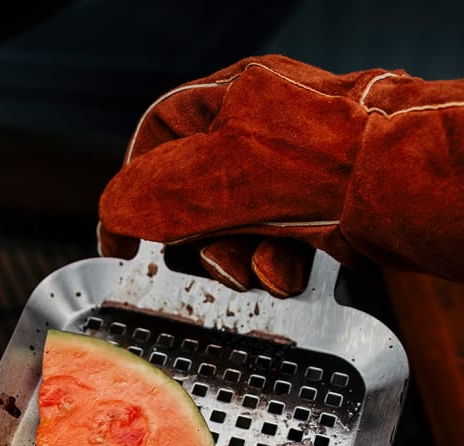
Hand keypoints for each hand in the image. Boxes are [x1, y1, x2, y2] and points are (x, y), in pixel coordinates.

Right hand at [99, 54, 463, 295]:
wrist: (402, 189)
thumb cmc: (322, 165)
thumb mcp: (212, 178)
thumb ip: (150, 195)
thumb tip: (114, 216)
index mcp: (226, 100)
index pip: (154, 141)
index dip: (131, 194)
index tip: (122, 244)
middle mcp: (258, 132)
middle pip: (193, 198)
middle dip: (200, 241)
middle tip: (209, 258)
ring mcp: (291, 173)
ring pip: (234, 231)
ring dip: (240, 261)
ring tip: (261, 268)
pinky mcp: (319, 210)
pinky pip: (274, 247)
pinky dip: (275, 268)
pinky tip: (288, 272)